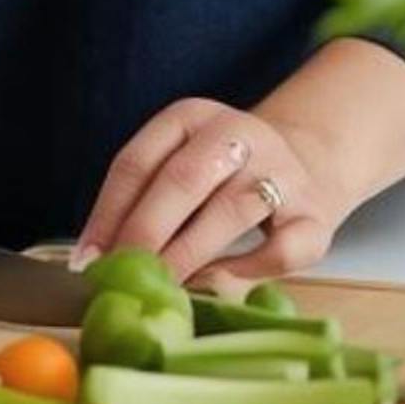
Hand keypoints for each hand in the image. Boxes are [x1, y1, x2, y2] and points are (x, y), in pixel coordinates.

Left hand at [73, 100, 356, 291]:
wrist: (308, 165)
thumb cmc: (221, 177)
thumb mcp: (179, 167)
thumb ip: (141, 202)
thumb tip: (94, 261)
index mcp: (190, 117)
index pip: (136, 162)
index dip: (107, 214)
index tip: (87, 259)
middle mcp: (237, 134)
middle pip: (182, 180)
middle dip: (145, 233)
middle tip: (121, 275)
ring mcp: (282, 171)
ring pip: (230, 212)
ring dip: (188, 254)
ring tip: (161, 286)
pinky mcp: (317, 214)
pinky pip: (281, 248)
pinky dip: (247, 269)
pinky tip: (220, 282)